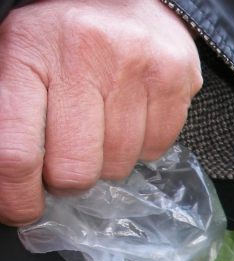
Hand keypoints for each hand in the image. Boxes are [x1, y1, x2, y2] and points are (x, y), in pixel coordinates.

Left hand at [0, 0, 201, 225]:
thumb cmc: (61, 35)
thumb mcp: (16, 60)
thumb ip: (9, 118)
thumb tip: (7, 183)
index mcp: (28, 52)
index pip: (16, 152)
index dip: (17, 197)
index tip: (21, 212)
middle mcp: (83, 57)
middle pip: (74, 171)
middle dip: (68, 179)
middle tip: (65, 157)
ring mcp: (135, 69)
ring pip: (118, 166)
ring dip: (106, 160)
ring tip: (101, 123)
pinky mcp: (175, 80)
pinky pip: (155, 151)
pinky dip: (141, 146)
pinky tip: (130, 115)